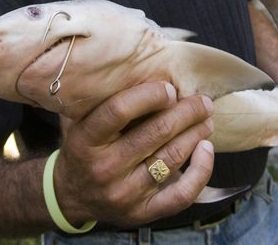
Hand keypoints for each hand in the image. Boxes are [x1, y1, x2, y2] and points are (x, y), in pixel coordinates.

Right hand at [54, 81, 213, 226]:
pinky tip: (206, 149)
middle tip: (202, 100)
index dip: (149, 95)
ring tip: (206, 118)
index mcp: (86, 140)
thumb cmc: (83, 146)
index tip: (168, 87)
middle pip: (154, 133)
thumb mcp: (79, 120)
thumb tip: (138, 64)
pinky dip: (200, 171)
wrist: (70, 195)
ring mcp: (124, 194)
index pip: (119, 110)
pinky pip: (181, 195)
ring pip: (170, 159)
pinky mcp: (143, 213)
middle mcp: (104, 168)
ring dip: (195, 134)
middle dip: (185, 112)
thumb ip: (101, 98)